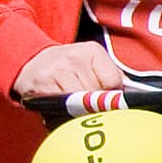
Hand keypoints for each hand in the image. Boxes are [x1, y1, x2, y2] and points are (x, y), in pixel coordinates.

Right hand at [12, 42, 127, 101]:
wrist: (31, 61)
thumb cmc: (70, 66)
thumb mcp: (93, 63)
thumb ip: (112, 76)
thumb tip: (130, 96)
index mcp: (92, 51)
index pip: (113, 81)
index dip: (111, 93)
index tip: (105, 94)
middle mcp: (72, 57)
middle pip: (96, 94)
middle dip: (95, 103)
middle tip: (88, 100)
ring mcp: (55, 71)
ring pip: (79, 103)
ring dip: (80, 109)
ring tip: (75, 102)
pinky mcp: (41, 85)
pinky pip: (61, 107)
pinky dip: (65, 111)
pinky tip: (63, 104)